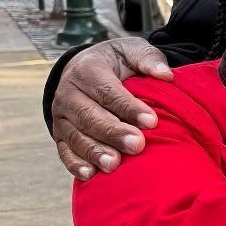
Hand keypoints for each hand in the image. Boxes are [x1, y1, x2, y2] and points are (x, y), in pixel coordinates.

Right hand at [51, 38, 175, 181]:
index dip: (129, 107)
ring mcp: (61, 117)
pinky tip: (90, 175)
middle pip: (90, 116)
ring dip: (95, 152)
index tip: (152, 122)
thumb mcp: (131, 51)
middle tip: (137, 145)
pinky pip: (64, 152)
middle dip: (113, 133)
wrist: (85, 69)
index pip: (108, 91)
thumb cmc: (116, 63)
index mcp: (87, 70)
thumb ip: (148, 58)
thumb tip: (165, 74)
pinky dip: (75, 164)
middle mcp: (68, 93)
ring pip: (76, 137)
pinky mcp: (60, 135)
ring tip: (115, 164)